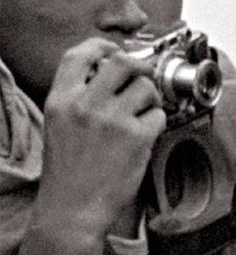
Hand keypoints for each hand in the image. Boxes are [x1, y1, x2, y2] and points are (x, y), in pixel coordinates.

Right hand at [37, 38, 162, 227]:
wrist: (73, 207)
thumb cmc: (68, 171)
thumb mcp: (59, 124)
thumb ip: (77, 97)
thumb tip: (106, 75)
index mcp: (60, 99)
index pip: (79, 54)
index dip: (102, 46)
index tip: (115, 50)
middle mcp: (85, 104)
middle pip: (123, 62)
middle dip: (140, 68)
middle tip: (144, 79)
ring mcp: (112, 120)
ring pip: (146, 87)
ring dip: (151, 99)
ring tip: (142, 114)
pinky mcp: (136, 138)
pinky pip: (158, 116)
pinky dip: (157, 123)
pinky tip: (145, 136)